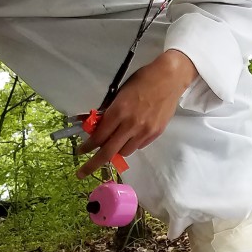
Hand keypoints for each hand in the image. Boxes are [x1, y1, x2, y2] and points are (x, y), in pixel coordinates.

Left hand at [76, 50, 196, 178]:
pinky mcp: (156, 133)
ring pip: (124, 152)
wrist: (170, 78)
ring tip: (115, 142)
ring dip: (116, 150)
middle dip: (93, 164)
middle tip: (82, 173)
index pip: (99, 136)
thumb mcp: (120, 93)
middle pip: (108, 152)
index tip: (80, 151)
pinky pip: (138, 146)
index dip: (87, 146)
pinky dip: (131, 144)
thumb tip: (97, 127)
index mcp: (119, 111)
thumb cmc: (142, 80)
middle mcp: (131, 125)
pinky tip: (131, 135)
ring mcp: (145, 131)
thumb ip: (109, 111)